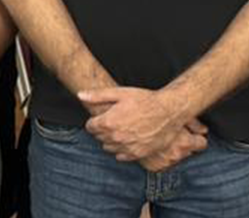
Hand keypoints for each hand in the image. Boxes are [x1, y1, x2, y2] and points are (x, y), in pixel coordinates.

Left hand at [78, 86, 207, 170]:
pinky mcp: (138, 154)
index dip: (94, 121)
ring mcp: (127, 147)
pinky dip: (121, 150)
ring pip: (108, 148)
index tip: (101, 117)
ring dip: (110, 140)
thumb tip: (80, 95)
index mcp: (109, 122)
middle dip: (102, 130)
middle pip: (99, 137)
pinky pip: (121, 157)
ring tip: (120, 130)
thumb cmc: (144, 100)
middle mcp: (116, 137)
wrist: (168, 111)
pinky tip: (127, 140)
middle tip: (112, 121)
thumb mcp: (120, 93)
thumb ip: (98, 96)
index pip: (90, 127)